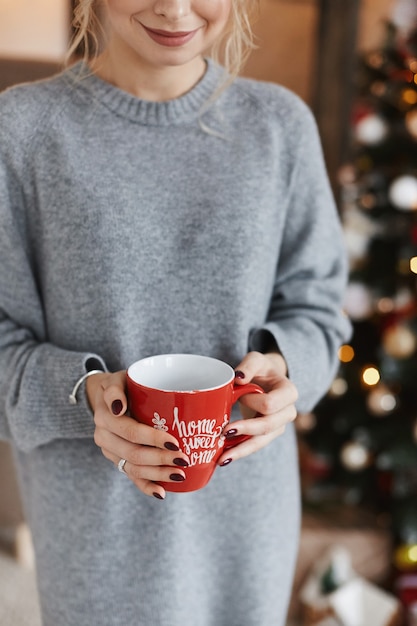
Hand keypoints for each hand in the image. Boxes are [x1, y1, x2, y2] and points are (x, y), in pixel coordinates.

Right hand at [86, 371, 189, 499]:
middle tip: (184, 459)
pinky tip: (161, 493)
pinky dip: (146, 487)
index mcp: (105, 418)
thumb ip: (115, 391)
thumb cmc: (120, 385)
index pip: (131, 432)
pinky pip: (131, 477)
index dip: (153, 439)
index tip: (175, 441)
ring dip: (158, 474)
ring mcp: (111, 452)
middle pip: (134, 454)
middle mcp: (105, 438)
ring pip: (134, 468)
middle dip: (161, 459)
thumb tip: (119, 407)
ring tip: (180, 475)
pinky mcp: (117, 461)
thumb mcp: (116, 380)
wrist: (104, 397)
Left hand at [217, 351, 297, 466]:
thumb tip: (238, 378)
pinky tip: (224, 458)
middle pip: (267, 426)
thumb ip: (248, 365)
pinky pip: (254, 446)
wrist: (266, 379)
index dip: (253, 401)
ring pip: (261, 442)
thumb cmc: (261, 369)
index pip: (270, 404)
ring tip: (222, 458)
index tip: (240, 393)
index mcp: (289, 392)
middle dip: (246, 430)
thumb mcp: (256, 360)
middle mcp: (288, 412)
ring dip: (241, 450)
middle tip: (223, 431)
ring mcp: (279, 426)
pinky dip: (239, 451)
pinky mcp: (267, 435)